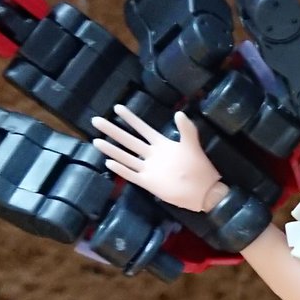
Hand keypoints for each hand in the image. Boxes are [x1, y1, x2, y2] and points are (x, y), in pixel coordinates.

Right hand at [91, 106, 221, 211]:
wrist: (203, 192)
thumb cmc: (199, 168)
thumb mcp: (192, 146)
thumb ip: (186, 129)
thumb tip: (179, 112)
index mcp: (161, 145)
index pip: (142, 128)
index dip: (130, 118)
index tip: (117, 107)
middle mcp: (152, 155)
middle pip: (128, 140)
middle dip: (113, 130)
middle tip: (96, 120)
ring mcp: (149, 169)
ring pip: (126, 157)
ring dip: (111, 149)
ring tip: (96, 140)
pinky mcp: (149, 183)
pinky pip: (131, 175)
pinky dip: (121, 169)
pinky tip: (109, 163)